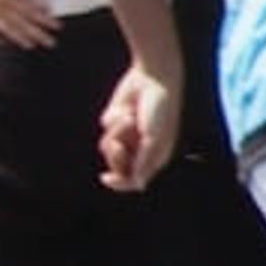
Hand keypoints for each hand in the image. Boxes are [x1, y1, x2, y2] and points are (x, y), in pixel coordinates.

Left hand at [0, 0, 61, 49]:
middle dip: (38, 33)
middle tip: (51, 43)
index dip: (19, 37)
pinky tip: (48, 8)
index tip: (31, 46)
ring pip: (29, 10)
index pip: (6, 27)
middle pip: (22, 22)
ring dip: (44, 20)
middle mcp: (0, 4)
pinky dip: (40, 2)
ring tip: (57, 27)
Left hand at [99, 63, 180, 191]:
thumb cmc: (160, 109)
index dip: (120, 182)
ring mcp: (127, 135)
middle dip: (116, 156)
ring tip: (129, 117)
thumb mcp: (154, 138)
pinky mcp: (116, 122)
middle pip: (118, 166)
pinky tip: (125, 108)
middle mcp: (140, 148)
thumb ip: (145, 163)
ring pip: (108, 147)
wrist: (152, 79)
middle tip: (119, 145)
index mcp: (155, 156)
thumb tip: (138, 186)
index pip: (134, 180)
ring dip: (116, 132)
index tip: (106, 178)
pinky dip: (113, 120)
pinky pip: (106, 129)